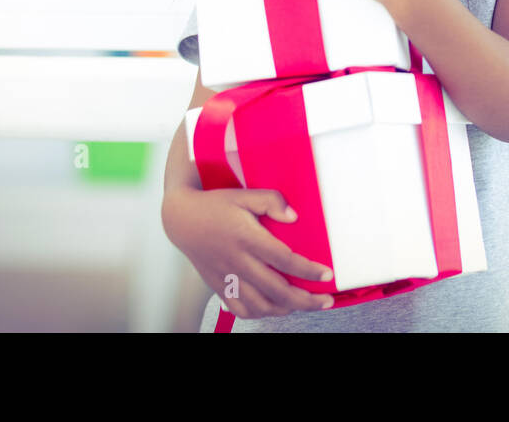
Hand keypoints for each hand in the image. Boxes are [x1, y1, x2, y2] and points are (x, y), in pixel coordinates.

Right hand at [162, 186, 335, 319]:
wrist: (181, 219)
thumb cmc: (215, 205)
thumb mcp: (244, 195)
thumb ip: (271, 201)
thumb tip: (293, 217)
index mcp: (247, 239)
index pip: (285, 260)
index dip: (309, 271)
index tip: (327, 275)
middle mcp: (238, 262)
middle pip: (277, 291)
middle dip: (306, 300)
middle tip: (325, 300)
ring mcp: (228, 278)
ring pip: (261, 305)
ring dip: (286, 309)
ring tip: (303, 304)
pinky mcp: (219, 286)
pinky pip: (241, 309)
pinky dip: (260, 313)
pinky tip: (273, 307)